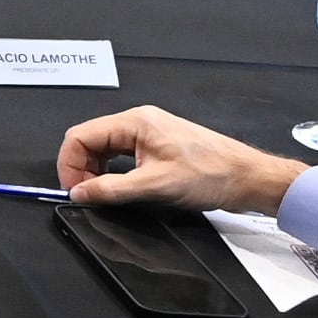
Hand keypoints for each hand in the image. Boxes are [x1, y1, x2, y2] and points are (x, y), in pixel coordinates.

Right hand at [52, 105, 305, 214]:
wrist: (248, 178)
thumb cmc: (212, 174)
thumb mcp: (155, 186)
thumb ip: (111, 189)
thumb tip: (79, 193)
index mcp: (136, 122)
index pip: (81, 135)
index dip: (70, 164)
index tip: (73, 191)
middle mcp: (140, 122)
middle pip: (90, 140)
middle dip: (80, 168)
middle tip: (86, 195)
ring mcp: (149, 133)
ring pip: (104, 148)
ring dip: (95, 171)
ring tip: (100, 194)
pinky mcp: (157, 147)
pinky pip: (121, 155)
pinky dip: (112, 172)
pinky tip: (118, 188)